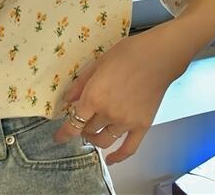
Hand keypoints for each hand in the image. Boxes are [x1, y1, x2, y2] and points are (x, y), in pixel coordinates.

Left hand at [53, 23, 186, 164]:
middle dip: (81, 127)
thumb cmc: (126, 54)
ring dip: (95, 139)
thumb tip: (68, 100)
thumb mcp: (97, 63)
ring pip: (104, 140)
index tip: (58, 137)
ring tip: (92, 134)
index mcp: (94, 97)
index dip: (64, 133)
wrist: (157, 57)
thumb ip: (81, 83)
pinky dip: (118, 157)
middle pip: (88, 130)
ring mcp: (126, 122)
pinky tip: (110, 159)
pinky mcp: (142, 126)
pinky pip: (129, 149)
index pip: (74, 122)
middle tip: (81, 121)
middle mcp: (108, 113)